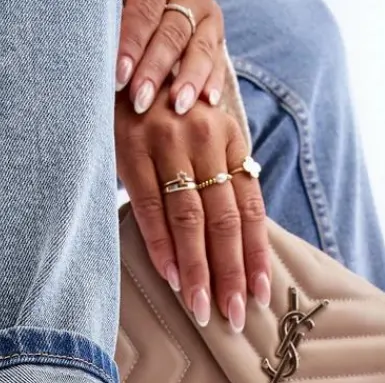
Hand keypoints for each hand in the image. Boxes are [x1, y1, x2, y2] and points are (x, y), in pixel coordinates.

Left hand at [116, 0, 225, 116]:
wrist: (164, 21)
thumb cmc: (133, 27)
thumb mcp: (124, 14)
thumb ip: (119, 28)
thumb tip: (107, 59)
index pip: (144, 14)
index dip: (132, 45)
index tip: (120, 77)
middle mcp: (188, 0)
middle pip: (172, 35)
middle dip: (155, 70)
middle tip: (140, 100)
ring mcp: (206, 22)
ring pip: (201, 50)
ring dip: (189, 81)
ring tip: (178, 107)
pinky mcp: (218, 44)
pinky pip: (219, 64)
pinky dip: (214, 83)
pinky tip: (209, 102)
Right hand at [116, 88, 269, 331]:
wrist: (124, 63)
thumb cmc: (168, 114)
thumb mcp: (205, 136)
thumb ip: (221, 179)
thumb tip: (238, 245)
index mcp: (229, 141)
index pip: (250, 208)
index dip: (256, 254)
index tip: (260, 294)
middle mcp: (204, 142)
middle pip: (224, 222)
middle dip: (231, 275)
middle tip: (235, 316)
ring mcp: (167, 145)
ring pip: (190, 221)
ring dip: (198, 271)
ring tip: (203, 309)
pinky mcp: (131, 150)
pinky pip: (151, 209)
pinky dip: (162, 247)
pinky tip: (172, 278)